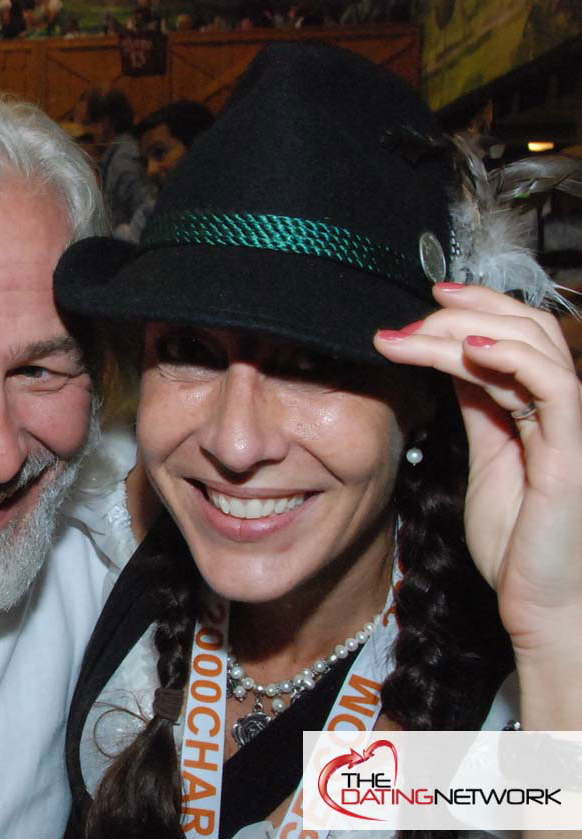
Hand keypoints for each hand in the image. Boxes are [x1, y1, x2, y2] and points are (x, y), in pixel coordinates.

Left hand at [373, 283, 581, 660]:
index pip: (516, 335)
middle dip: (464, 310)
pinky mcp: (573, 450)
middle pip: (526, 326)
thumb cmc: (519, 541)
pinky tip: (466, 352)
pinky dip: (510, 357)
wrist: (543, 602)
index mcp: (542, 407)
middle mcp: (564, 407)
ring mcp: (573, 425)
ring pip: (533, 344)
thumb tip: (450, 363)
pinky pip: (553, 384)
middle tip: (407, 317)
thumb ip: (478, 410)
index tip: (421, 304)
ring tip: (415, 333)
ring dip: (467, 329)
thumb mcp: (488, 458)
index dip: (473, 310)